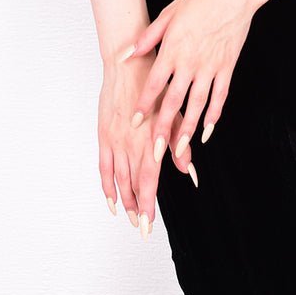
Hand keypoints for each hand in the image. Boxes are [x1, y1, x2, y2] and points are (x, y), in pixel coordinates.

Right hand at [98, 53, 187, 237]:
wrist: (128, 64)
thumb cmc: (156, 87)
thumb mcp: (173, 115)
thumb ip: (180, 147)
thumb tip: (192, 173)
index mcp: (149, 140)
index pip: (148, 182)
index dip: (149, 206)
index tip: (150, 227)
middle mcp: (131, 144)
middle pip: (132, 186)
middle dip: (138, 210)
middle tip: (143, 229)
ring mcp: (115, 140)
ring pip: (118, 180)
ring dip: (124, 201)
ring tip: (131, 217)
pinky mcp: (104, 134)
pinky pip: (103, 166)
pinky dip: (106, 185)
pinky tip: (111, 199)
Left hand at [127, 0, 255, 162]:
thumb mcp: (168, 12)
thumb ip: (148, 36)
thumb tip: (129, 53)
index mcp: (173, 48)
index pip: (154, 83)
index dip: (144, 104)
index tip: (135, 122)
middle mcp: (191, 61)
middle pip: (174, 101)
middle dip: (163, 128)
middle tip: (156, 150)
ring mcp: (211, 66)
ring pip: (198, 105)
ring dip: (188, 129)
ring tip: (180, 149)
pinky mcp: (227, 67)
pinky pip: (220, 96)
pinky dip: (214, 115)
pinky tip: (207, 130)